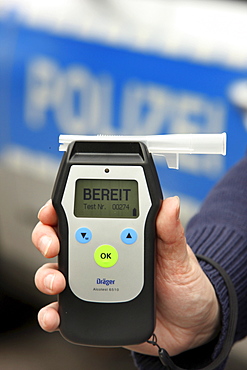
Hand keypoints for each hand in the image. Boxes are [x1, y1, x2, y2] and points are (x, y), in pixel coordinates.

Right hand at [33, 197, 219, 356]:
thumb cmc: (183, 285)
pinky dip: (51, 313)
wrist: (189, 326)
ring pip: (55, 271)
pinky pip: (63, 310)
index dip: (63, 207)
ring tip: (58, 282)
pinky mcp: (91, 308)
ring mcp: (93, 281)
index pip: (85, 213)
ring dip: (46, 275)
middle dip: (46, 237)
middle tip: (52, 245)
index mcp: (119, 234)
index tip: (55, 210)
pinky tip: (54, 316)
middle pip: (60, 238)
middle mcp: (100, 255)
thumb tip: (170, 203)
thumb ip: (170, 231)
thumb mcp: (180, 256)